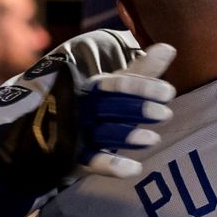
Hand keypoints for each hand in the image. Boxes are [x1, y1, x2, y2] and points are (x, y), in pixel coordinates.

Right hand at [0, 43, 175, 192]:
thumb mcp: (117, 87)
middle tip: (166, 113)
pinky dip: (110, 165)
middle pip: (108, 105)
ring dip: (126, 136)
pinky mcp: (74, 158)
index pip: (115, 84)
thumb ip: (142, 71)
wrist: (47, 132)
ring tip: (153, 139)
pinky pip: (91, 161)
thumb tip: (169, 47)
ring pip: (101, 133)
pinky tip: (134, 169)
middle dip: (136, 108)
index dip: (141, 87)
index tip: (168, 92)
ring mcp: (77, 133)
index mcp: (93, 88)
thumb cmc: (96, 105)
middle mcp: (83, 108)